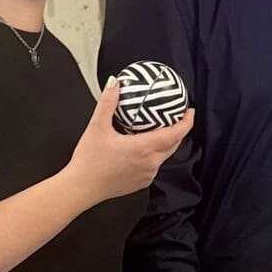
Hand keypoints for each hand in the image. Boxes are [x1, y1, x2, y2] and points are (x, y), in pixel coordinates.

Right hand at [63, 81, 193, 208]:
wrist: (81, 188)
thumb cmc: (89, 161)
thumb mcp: (97, 127)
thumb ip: (108, 103)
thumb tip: (115, 83)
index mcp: (144, 148)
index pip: (175, 134)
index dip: (186, 122)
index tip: (190, 111)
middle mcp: (150, 163)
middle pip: (173, 145)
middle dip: (178, 130)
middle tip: (176, 117)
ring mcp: (147, 175)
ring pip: (163, 156)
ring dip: (165, 143)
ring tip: (159, 129)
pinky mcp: (141, 183)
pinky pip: (153, 166)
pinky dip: (153, 154)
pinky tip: (143, 147)